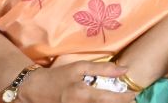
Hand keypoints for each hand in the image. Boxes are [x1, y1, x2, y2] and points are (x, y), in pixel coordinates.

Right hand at [22, 62, 136, 102]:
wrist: (33, 90)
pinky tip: (106, 102)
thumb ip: (102, 68)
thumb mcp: (79, 67)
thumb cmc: (58, 76)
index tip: (134, 95)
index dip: (123, 98)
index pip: (108, 99)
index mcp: (82, 94)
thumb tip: (124, 70)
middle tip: (132, 101)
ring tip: (121, 101)